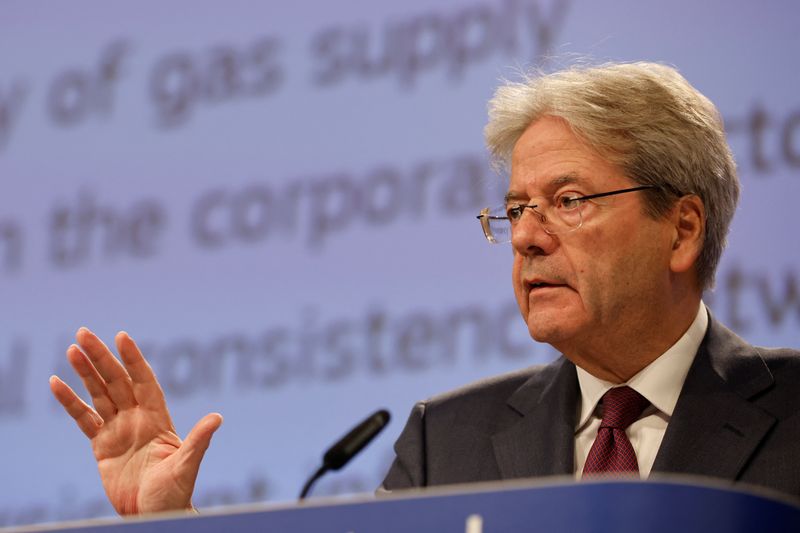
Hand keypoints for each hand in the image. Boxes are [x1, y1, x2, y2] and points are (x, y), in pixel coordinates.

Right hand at [49, 327, 222, 514]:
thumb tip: (217, 418)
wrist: (154, 514)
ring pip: (99, 394)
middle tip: (84, 332)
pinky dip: (70, 402)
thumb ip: (198, 441)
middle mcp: (137, 418)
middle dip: (101, 357)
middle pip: (116, 381)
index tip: (121, 336)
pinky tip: (56, 383)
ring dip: (85, 372)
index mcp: (157, 418)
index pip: (144, 381)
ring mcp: (118, 430)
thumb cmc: (174, 493)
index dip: (133, 359)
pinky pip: (84, 418)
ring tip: (72, 349)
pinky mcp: (101, 446)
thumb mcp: (186, 466)